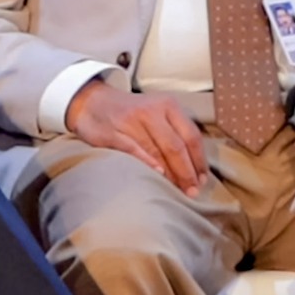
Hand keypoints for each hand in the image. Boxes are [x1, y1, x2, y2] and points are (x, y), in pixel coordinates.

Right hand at [67, 80, 209, 196]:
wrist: (91, 102)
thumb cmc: (131, 113)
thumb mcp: (157, 112)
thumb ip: (174, 132)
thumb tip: (195, 168)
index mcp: (168, 105)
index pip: (191, 136)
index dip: (199, 161)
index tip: (202, 180)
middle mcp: (151, 111)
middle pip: (176, 146)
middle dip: (187, 172)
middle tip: (192, 192)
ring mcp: (130, 121)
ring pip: (157, 151)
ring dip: (170, 174)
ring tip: (177, 190)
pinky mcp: (112, 132)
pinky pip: (133, 150)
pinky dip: (147, 163)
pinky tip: (157, 175)